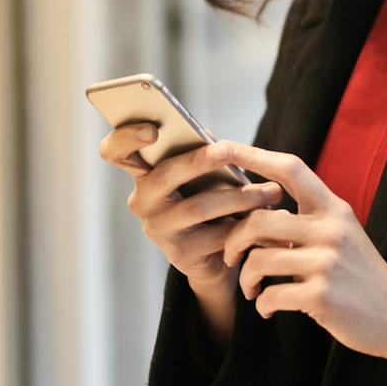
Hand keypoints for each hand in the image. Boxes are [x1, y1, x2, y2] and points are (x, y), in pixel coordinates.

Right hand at [98, 124, 284, 282]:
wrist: (212, 255)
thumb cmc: (206, 199)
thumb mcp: (200, 174)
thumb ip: (199, 151)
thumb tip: (210, 137)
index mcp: (142, 173)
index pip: (115, 151)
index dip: (126, 137)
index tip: (153, 130)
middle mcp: (142, 201)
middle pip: (164, 176)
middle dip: (198, 160)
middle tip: (228, 150)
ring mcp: (157, 229)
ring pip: (198, 207)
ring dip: (239, 197)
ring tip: (271, 192)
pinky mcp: (179, 254)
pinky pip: (216, 235)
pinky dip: (244, 225)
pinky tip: (265, 218)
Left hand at [210, 142, 386, 370]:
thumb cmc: (360, 275)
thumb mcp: (340, 236)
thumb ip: (305, 221)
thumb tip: (254, 213)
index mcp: (333, 209)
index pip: (290, 169)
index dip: (253, 155)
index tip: (221, 146)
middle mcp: (330, 229)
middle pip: (259, 220)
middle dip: (234, 240)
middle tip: (230, 257)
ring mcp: (326, 262)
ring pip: (258, 259)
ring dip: (246, 278)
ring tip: (252, 289)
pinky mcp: (321, 296)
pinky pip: (270, 295)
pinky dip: (262, 304)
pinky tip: (268, 308)